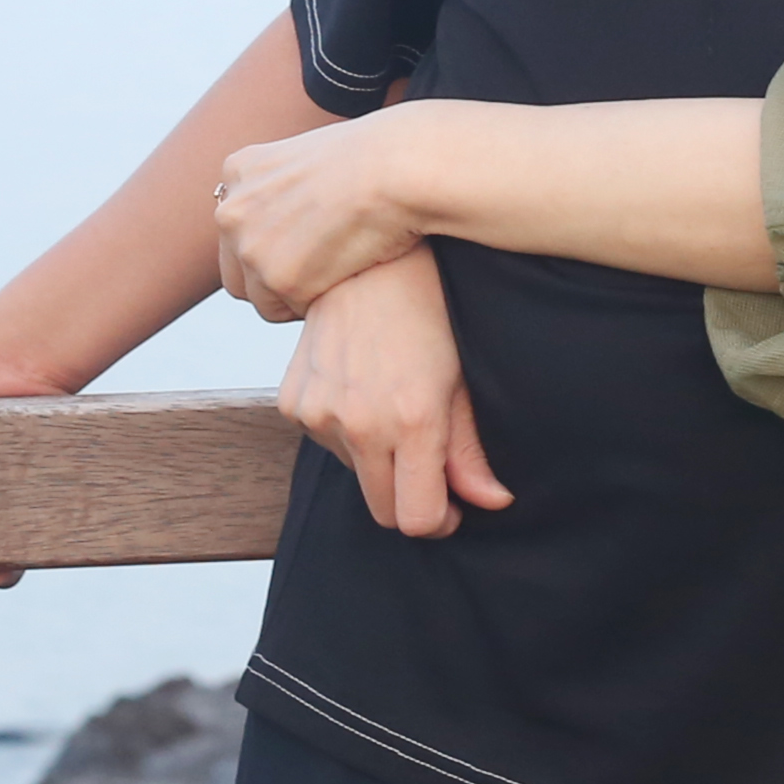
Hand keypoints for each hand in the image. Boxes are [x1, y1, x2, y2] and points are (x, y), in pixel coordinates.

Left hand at [214, 112, 438, 322]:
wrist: (399, 168)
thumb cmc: (378, 157)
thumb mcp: (312, 155)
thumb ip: (287, 184)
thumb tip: (290, 212)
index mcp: (239, 171)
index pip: (237, 225)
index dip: (273, 239)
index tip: (308, 238)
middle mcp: (233, 210)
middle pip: (237, 265)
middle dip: (272, 271)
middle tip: (320, 262)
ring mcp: (253, 248)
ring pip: (259, 294)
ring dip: (291, 291)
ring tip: (335, 272)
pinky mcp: (280, 281)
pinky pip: (286, 310)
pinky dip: (312, 302)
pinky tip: (342, 279)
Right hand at [282, 253, 512, 537]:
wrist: (364, 264)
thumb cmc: (427, 313)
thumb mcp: (461, 379)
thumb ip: (471, 451)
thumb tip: (492, 503)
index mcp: (411, 421)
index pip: (417, 519)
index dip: (440, 519)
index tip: (451, 504)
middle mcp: (359, 424)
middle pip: (382, 510)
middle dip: (409, 497)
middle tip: (427, 461)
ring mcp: (319, 415)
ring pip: (355, 475)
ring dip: (376, 459)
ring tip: (391, 403)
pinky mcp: (292, 404)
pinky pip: (325, 443)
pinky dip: (346, 432)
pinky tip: (362, 389)